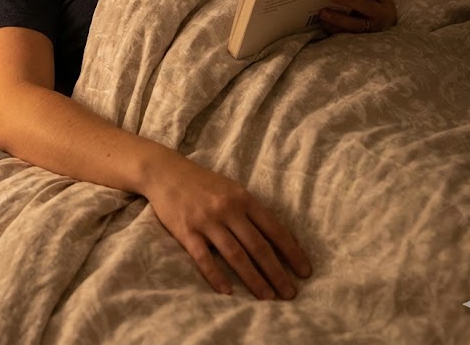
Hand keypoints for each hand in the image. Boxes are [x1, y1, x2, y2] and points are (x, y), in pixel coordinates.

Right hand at [143, 156, 311, 299]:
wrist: (165, 172)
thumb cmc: (202, 183)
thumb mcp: (232, 189)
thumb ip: (252, 211)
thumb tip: (280, 237)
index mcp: (243, 199)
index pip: (274, 229)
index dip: (291, 252)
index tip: (305, 272)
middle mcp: (228, 209)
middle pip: (258, 246)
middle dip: (276, 272)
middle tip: (290, 293)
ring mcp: (206, 221)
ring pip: (235, 254)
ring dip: (253, 278)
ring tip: (267, 297)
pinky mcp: (186, 231)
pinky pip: (203, 258)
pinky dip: (216, 276)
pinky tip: (227, 291)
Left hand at [321, 0, 397, 33]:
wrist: (381, 25)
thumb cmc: (370, 3)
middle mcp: (381, 14)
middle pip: (367, 6)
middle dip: (349, 0)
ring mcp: (372, 28)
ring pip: (356, 24)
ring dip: (338, 18)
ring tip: (323, 12)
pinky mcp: (361, 38)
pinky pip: (346, 35)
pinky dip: (334, 28)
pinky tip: (323, 22)